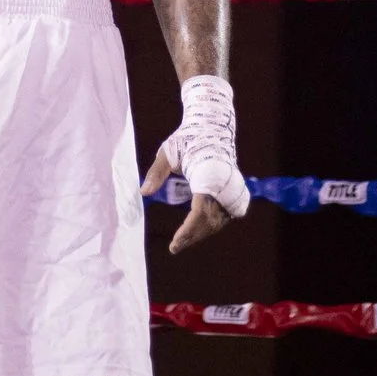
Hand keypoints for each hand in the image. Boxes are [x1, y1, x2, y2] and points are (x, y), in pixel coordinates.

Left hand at [140, 140, 240, 254]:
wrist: (212, 128)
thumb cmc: (188, 138)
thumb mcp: (168, 151)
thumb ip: (156, 171)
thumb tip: (144, 192)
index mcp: (208, 175)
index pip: (200, 211)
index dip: (188, 230)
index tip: (175, 243)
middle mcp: (222, 186)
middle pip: (209, 221)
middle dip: (192, 236)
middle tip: (175, 247)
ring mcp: (229, 189)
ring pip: (217, 221)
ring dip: (200, 233)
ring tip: (182, 241)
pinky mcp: (232, 192)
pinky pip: (222, 216)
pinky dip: (209, 226)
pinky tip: (196, 231)